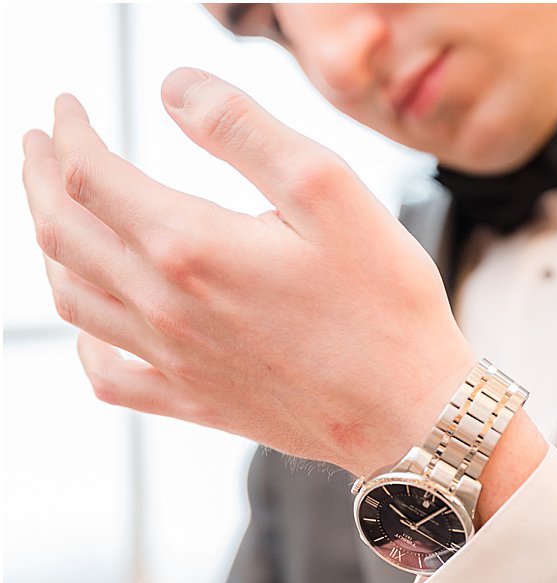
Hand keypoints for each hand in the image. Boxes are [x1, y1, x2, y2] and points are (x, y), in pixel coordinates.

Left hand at [20, 71, 476, 476]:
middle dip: (39, 177)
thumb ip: (246, 131)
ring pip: (73, 295)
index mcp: (191, 247)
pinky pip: (109, 375)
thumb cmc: (387, 307)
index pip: (89, 174)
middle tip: (38, 144)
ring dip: (50, 243)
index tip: (67, 106)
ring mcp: (176, 361)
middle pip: (62, 231)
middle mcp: (165, 306)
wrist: (415, 416)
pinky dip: (84, 340)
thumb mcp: (333, 193)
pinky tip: (93, 321)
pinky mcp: (198, 402)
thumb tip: (175, 88)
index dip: (67, 131)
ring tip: (57, 212)